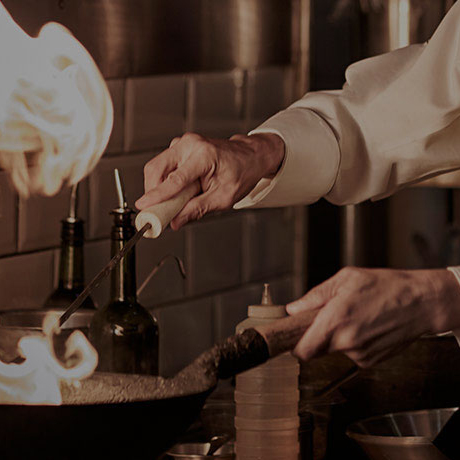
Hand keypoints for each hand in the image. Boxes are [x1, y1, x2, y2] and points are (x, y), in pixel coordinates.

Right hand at [135, 132, 284, 228]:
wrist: (250, 156)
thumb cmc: (242, 172)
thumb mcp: (224, 197)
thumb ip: (198, 209)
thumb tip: (176, 221)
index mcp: (204, 155)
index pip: (175, 179)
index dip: (157, 195)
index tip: (144, 206)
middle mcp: (190, 144)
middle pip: (156, 168)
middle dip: (152, 192)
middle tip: (157, 211)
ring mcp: (183, 144)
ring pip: (157, 167)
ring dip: (159, 187)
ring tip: (177, 200)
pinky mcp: (179, 148)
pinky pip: (163, 166)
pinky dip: (165, 181)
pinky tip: (179, 190)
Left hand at [286, 267, 459, 367]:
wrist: (421, 302)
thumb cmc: (386, 286)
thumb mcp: (345, 279)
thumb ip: (315, 296)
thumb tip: (293, 309)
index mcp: (336, 319)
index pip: (302, 351)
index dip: (295, 345)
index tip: (294, 337)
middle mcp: (347, 342)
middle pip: (316, 351)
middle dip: (316, 337)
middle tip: (327, 319)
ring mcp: (360, 355)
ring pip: (334, 352)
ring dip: (337, 339)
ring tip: (354, 318)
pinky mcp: (371, 362)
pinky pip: (351, 354)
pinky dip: (352, 344)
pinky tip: (365, 327)